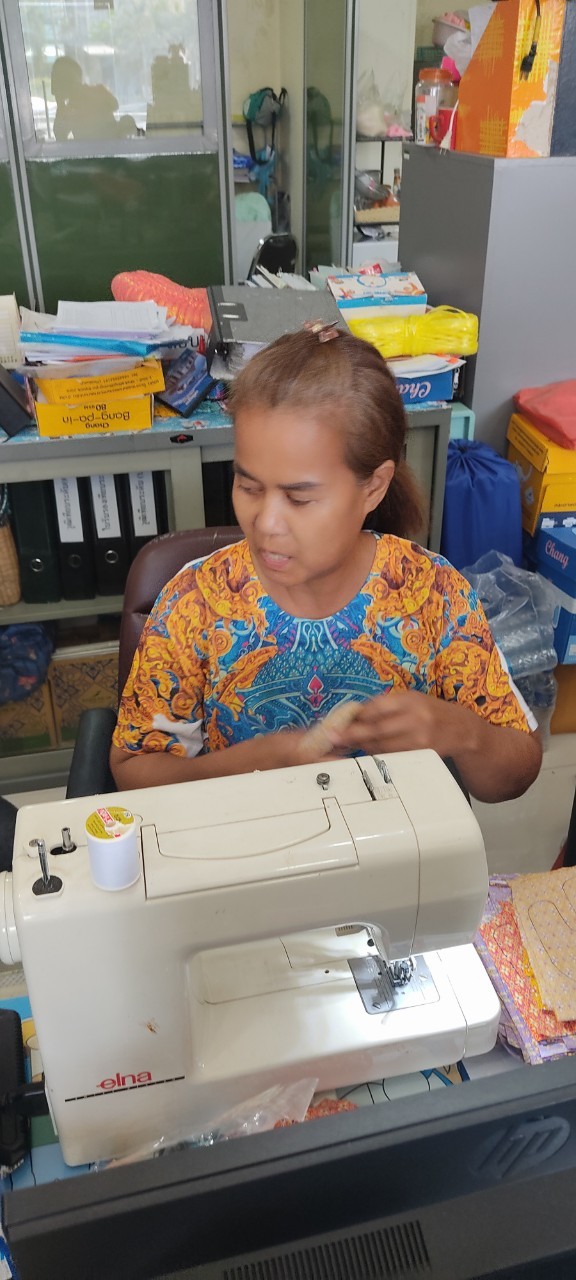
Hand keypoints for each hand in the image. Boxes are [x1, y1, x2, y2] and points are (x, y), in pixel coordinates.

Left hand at [326, 690, 472, 759]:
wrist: (462, 729)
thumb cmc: (432, 711)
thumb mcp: (412, 699)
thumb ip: (387, 705)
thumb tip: (357, 714)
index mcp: (410, 699)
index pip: (377, 708)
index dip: (357, 716)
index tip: (340, 720)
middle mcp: (415, 718)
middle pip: (377, 729)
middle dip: (352, 734)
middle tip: (333, 737)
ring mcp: (420, 738)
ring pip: (383, 746)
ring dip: (364, 746)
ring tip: (348, 745)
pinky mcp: (422, 754)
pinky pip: (394, 756)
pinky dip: (379, 754)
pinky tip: (370, 752)